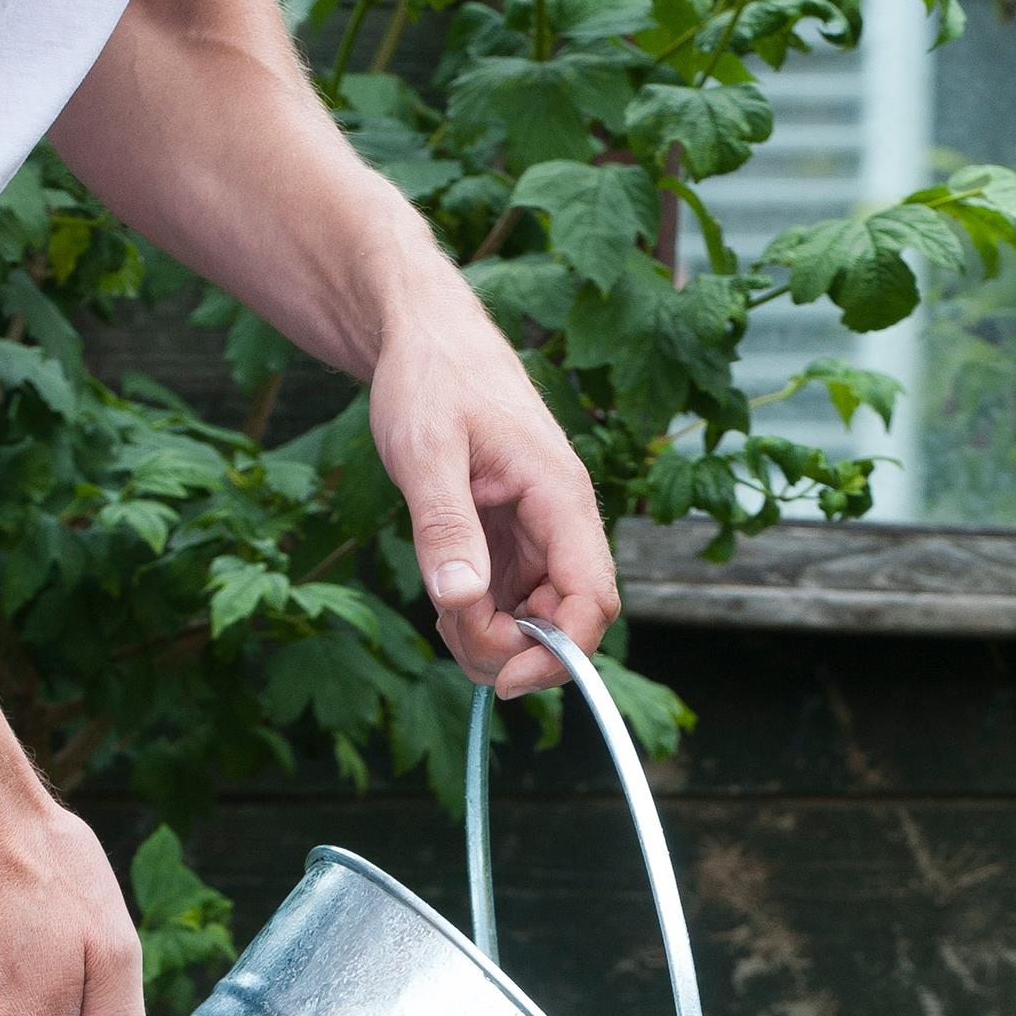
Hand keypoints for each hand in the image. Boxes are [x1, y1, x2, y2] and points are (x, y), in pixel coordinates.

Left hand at [368, 308, 619, 700]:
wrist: (424, 336)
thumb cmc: (432, 377)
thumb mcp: (426, 449)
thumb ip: (445, 525)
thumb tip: (462, 600)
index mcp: (560, 497)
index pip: (591, 599)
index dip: (560, 653)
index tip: (504, 678)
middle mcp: (560, 522)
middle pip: (564, 622)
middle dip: (510, 647)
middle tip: (448, 623)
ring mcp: (537, 535)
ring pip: (534, 620)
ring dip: (488, 636)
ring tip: (441, 604)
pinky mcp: (512, 541)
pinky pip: (508, 602)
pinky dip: (476, 616)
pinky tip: (446, 593)